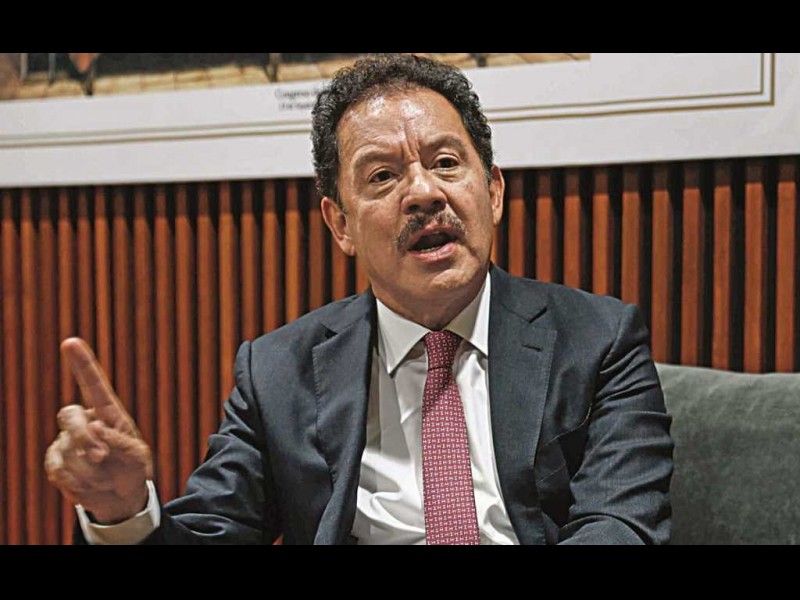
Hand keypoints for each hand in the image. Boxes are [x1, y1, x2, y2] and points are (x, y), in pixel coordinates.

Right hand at [44, 338, 152, 523]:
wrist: (120, 497)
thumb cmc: (132, 469)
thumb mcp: (137, 456)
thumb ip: (120, 441)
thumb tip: (96, 427)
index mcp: (107, 413)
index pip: (93, 385)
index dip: (82, 363)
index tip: (70, 342)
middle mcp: (84, 421)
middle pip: (69, 415)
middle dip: (82, 437)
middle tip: (100, 456)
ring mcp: (66, 441)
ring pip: (64, 448)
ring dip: (87, 468)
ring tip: (104, 476)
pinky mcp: (56, 461)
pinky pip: (57, 468)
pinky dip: (76, 481)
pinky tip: (89, 484)